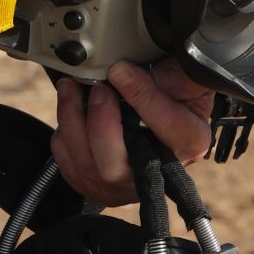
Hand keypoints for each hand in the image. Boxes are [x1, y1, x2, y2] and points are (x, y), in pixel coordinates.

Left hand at [50, 57, 213, 205]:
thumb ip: (173, 74)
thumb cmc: (171, 103)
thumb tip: (133, 70)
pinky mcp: (93, 182)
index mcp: (188, 142)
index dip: (140, 95)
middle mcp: (155, 172)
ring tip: (72, 87)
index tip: (119, 70)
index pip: (166, 126)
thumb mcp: (186, 83)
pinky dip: (64, 131)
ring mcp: (120, 184)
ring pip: (85, 161)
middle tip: (98, 87)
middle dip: (99, 120)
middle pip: (114, 164)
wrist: (156, 132)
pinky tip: (74, 112)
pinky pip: (66, 158)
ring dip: (72, 117)